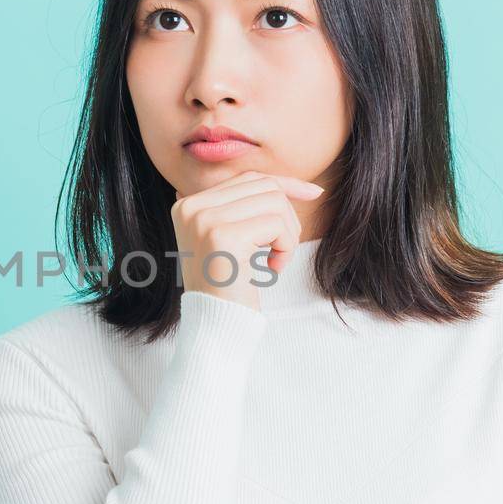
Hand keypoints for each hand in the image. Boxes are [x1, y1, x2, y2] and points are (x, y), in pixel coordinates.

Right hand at [170, 171, 322, 312]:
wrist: (216, 325)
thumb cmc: (229, 286)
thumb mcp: (233, 239)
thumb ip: (250, 208)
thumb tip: (306, 186)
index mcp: (189, 205)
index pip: (247, 178)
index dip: (284, 184)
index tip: (313, 192)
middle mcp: (192, 208)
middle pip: (264, 187)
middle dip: (286, 216)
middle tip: (280, 249)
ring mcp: (205, 220)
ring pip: (274, 202)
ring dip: (287, 234)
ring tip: (275, 259)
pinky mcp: (223, 236)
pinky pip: (276, 225)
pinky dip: (285, 248)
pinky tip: (272, 268)